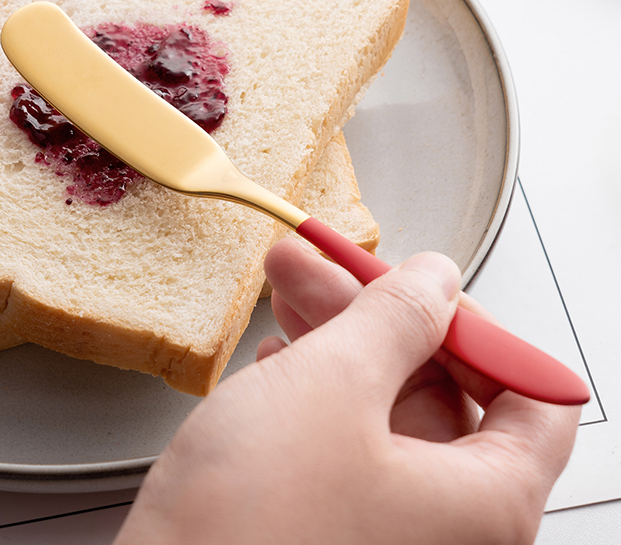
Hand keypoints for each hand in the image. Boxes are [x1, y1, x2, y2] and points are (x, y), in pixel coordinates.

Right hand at [115, 239, 578, 543]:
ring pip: (383, 406)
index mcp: (484, 503)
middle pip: (445, 389)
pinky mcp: (333, 524)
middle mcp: (448, 527)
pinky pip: (346, 438)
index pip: (534, 396)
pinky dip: (316, 383)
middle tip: (327, 266)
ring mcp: (388, 529)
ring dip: (337, 335)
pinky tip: (277, 354)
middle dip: (378, 312)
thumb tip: (434, 280)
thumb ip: (397, 318)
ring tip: (285, 286)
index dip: (480, 329)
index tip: (422, 291)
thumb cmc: (249, 524)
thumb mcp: (334, 384)